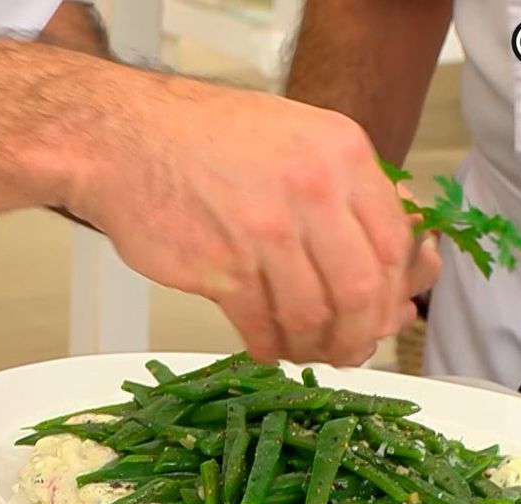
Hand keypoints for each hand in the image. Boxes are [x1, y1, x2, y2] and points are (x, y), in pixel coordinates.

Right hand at [68, 74, 441, 364]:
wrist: (126, 141)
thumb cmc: (203, 139)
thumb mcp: (295, 137)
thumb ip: (345, 188)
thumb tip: (394, 247)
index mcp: (341, 154)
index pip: (394, 242)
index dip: (393, 291)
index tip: (384, 312)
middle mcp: (312, 191)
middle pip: (361, 289)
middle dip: (360, 332)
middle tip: (351, 348)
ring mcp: (266, 233)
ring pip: (313, 315)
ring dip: (312, 345)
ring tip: (304, 350)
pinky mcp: (222, 268)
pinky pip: (261, 324)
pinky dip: (269, 347)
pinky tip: (267, 347)